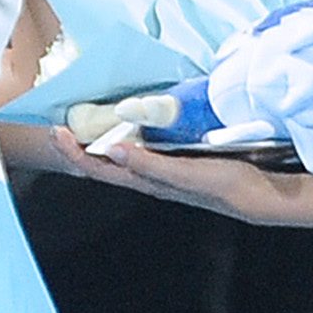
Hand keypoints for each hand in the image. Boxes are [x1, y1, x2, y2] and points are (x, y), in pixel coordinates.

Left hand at [58, 124, 276, 217]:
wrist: (256, 195)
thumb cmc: (222, 185)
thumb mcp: (185, 174)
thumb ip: (150, 164)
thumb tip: (110, 150)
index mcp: (145, 181)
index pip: (98, 169)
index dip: (74, 152)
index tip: (56, 129)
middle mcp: (148, 177)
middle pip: (103, 162)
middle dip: (80, 143)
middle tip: (63, 118)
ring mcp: (161, 170)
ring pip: (120, 155)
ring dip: (100, 138)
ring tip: (88, 117)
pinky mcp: (176, 161)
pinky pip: (141, 148)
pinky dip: (127, 135)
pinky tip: (131, 122)